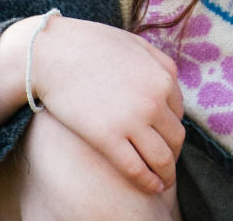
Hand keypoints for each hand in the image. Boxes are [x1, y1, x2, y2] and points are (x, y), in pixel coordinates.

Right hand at [31, 16, 184, 193]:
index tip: (165, 140)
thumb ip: (159, 62)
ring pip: (161, 157)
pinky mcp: (107, 137)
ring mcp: (132, 120)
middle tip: (167, 166)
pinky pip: (135, 168)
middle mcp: (154, 100)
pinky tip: (150, 187)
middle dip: (174, 155)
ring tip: (163, 183)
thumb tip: (171, 84)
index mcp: (164, 77)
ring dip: (166, 174)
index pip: (179, 114)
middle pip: (175, 138)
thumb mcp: (136, 44)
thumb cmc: (90, 44)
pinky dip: (147, 182)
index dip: (173, 130)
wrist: (52, 52)